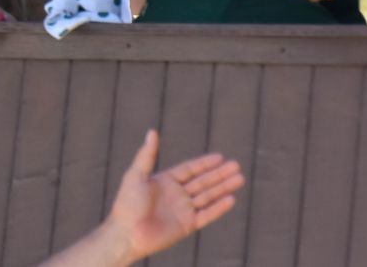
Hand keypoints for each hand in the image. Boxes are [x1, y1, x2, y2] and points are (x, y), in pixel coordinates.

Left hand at [100, 131, 243, 263]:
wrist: (126, 234)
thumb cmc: (127, 204)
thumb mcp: (136, 175)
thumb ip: (147, 155)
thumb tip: (152, 131)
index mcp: (166, 181)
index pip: (190, 169)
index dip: (205, 163)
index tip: (221, 157)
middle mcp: (177, 195)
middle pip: (203, 181)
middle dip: (220, 174)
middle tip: (237, 165)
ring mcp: (183, 210)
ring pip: (208, 196)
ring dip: (223, 187)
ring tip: (240, 178)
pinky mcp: (187, 225)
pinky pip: (207, 215)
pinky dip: (219, 208)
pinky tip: (231, 199)